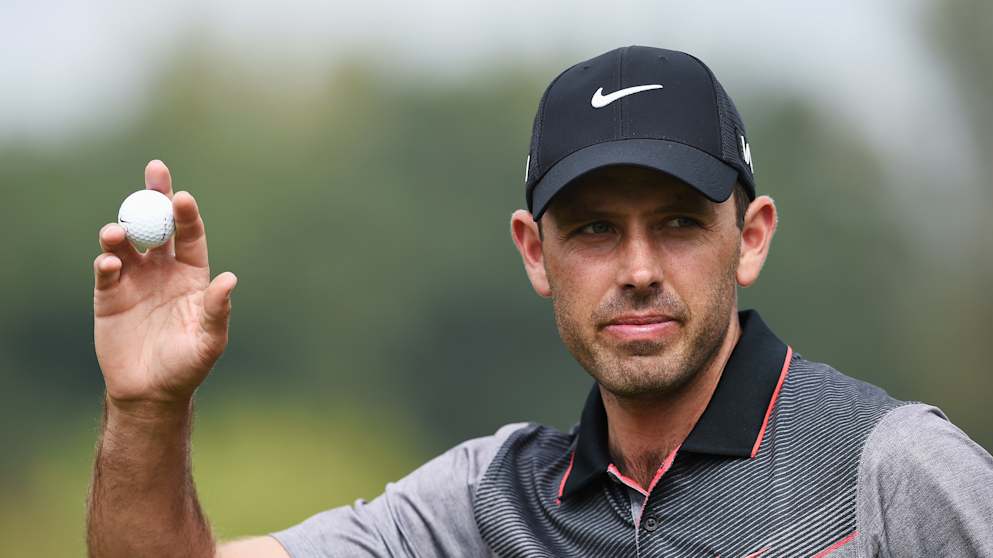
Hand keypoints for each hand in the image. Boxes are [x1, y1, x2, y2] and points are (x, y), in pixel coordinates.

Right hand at [93, 160, 236, 408]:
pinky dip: (107, 261)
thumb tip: (230, 279)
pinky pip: (107, 270)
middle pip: (158, 225)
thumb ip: (218, 310)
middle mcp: (163, 270)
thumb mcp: (210, 340)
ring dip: (122, 230)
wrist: (152, 391)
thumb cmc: (188, 365)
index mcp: (192, 275)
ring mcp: (135, 279)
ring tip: (118, 232)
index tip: (182, 197)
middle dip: (156, 197)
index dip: (187, 215)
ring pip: (128, 242)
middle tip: (155, 169)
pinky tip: (110, 262)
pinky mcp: (109, 294)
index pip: (191, 235)